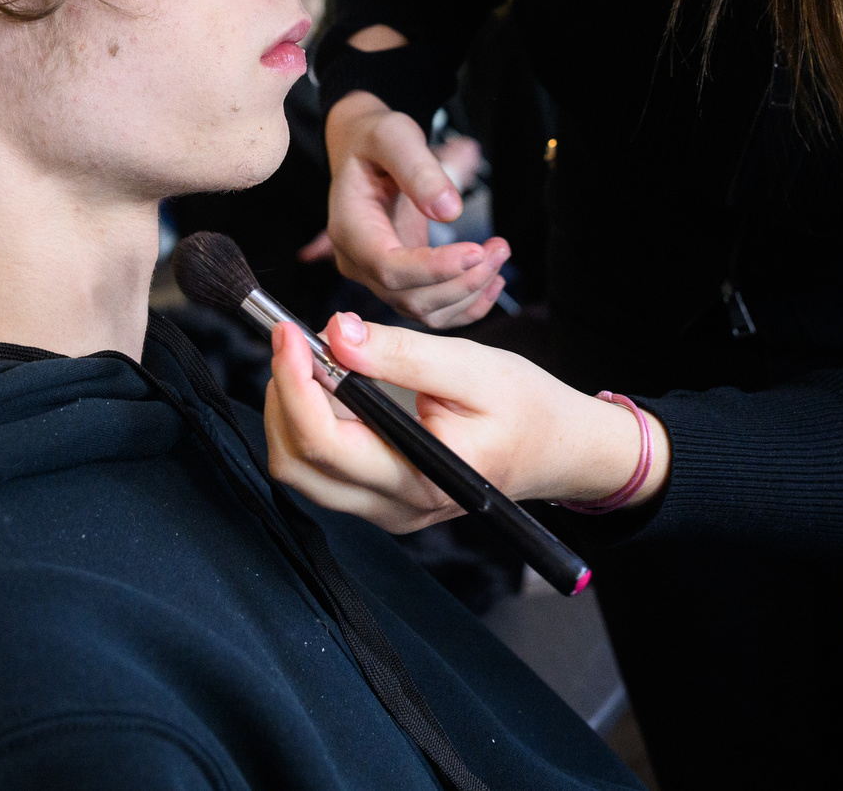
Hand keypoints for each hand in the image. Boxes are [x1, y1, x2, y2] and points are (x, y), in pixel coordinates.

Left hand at [263, 312, 668, 533]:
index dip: (294, 384)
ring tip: (309, 358)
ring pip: (301, 472)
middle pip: (297, 465)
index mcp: (421, 477)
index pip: (324, 443)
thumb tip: (336, 333)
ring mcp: (387, 510)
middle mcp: (397, 506)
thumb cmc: (527, 407)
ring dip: (290, 412)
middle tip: (295, 342)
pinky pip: (322, 471)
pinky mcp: (382, 500)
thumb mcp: (473, 366)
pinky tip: (326, 384)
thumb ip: (402, 353)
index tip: (290, 333)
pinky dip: (308, 424)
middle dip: (283, 397)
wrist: (559, 450)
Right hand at [324, 89, 507, 327]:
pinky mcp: (401, 280)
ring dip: (469, 292)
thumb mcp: (393, 137)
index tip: (476, 252)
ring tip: (499, 254)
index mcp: (349, 228)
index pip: (388, 267)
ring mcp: (378, 276)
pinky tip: (493, 280)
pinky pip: (432, 309)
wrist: (365, 150)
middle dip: (461, 280)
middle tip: (499, 248)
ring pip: (424, 310)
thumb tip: (449, 211)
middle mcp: (358, 262)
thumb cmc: (375, 140)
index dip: (433, 269)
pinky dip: (466, 304)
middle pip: (408, 297)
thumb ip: (419, 170)